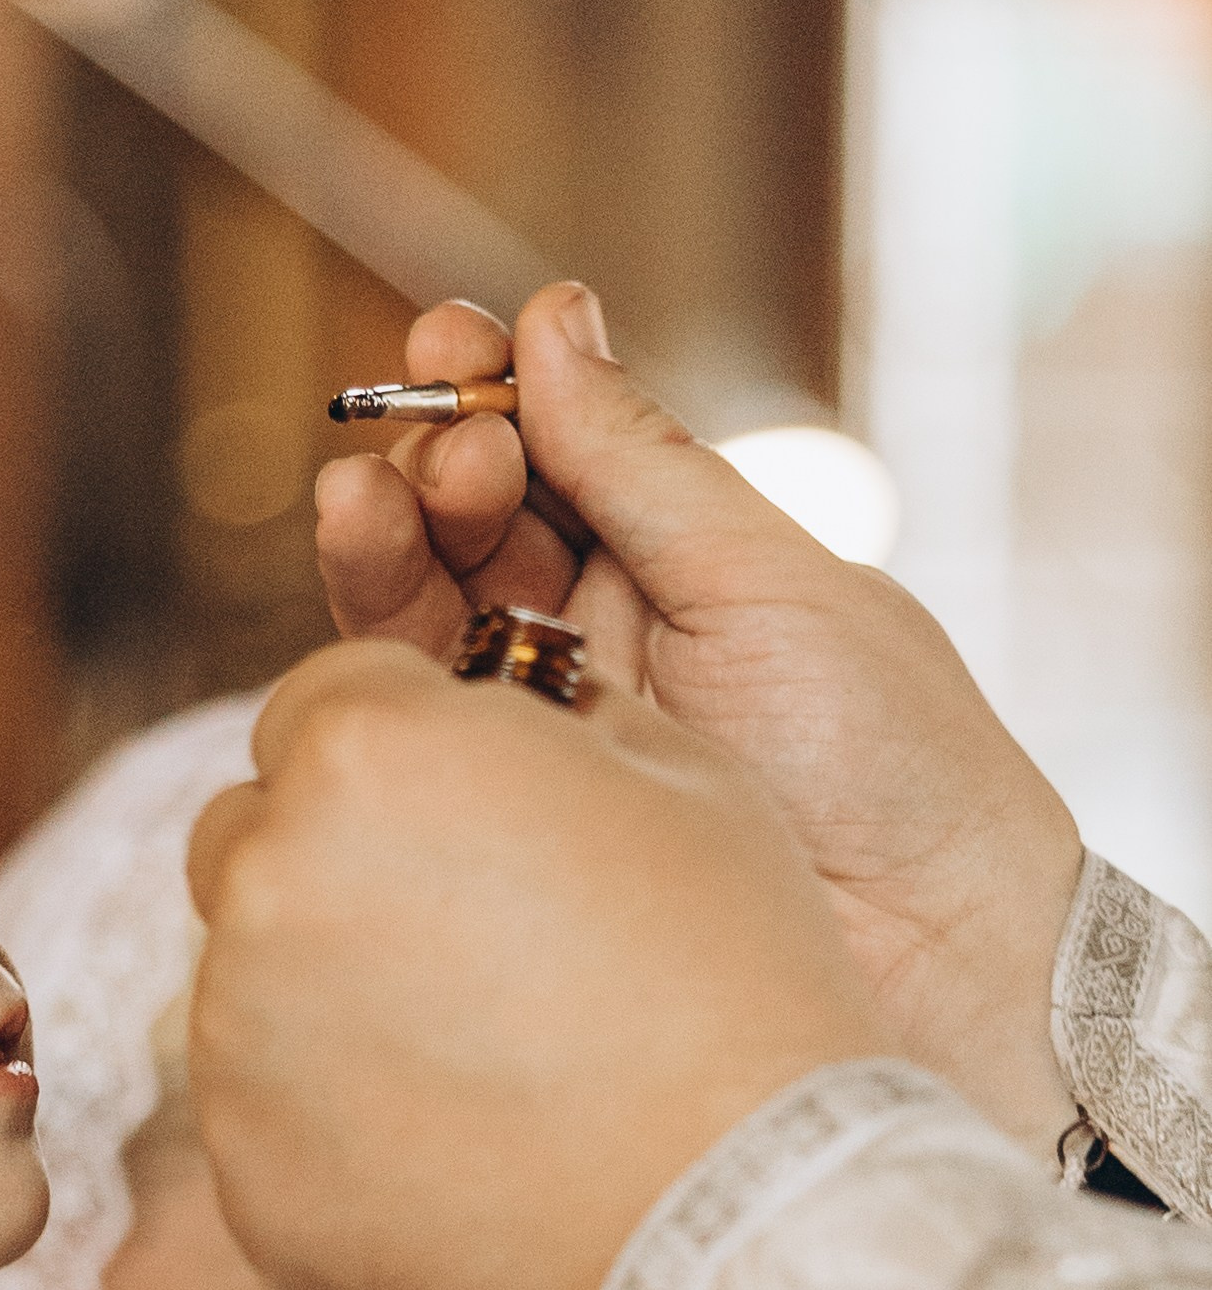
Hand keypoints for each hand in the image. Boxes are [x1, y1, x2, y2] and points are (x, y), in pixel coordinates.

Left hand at [186, 640, 889, 1289]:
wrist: (745, 1214)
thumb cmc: (737, 977)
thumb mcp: (678, 775)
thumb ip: (543, 716)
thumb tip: (488, 713)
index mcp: (365, 750)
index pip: (327, 701)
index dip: (404, 746)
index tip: (468, 806)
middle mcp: (267, 877)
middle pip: (254, 832)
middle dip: (334, 856)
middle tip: (461, 927)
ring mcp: (238, 1035)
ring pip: (250, 978)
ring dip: (329, 990)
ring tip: (481, 1053)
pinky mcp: (245, 1168)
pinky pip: (268, 1112)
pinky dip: (337, 1122)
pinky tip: (464, 1147)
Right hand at [315, 286, 1083, 1150]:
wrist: (926, 968)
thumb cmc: (895, 767)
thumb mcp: (774, 582)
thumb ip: (646, 466)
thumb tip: (555, 321)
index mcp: (686, 567)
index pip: (562, 454)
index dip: (499, 390)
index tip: (456, 335)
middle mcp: (602, 641)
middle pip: (476, 525)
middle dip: (440, 460)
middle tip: (450, 448)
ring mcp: (544, 732)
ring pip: (423, 610)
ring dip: (387, 533)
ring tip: (372, 493)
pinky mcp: (495, 821)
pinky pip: (410, 717)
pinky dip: (368, 638)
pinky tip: (364, 566)